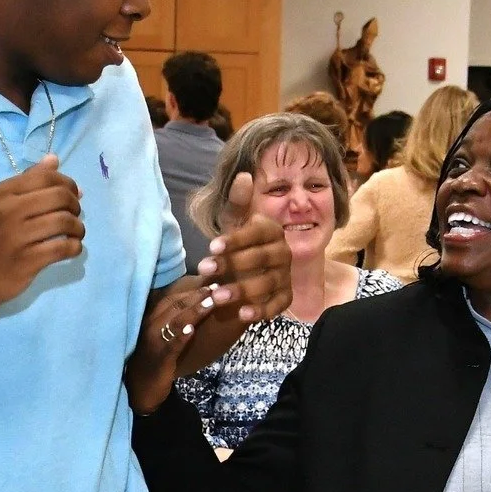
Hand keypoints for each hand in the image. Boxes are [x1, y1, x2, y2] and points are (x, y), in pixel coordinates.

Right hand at [0, 155, 83, 327]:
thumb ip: (27, 180)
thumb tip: (54, 160)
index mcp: (1, 193)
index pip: (46, 177)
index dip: (67, 183)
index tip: (72, 195)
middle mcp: (8, 211)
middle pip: (60, 196)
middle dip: (75, 205)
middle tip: (74, 215)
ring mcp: (17, 237)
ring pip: (65, 222)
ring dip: (78, 228)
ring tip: (75, 233)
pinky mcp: (27, 261)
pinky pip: (63, 248)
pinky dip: (75, 247)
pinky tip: (72, 248)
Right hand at [125, 276, 214, 413]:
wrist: (140, 389)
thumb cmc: (152, 360)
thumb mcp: (158, 337)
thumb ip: (170, 321)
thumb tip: (192, 306)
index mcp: (149, 318)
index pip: (170, 298)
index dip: (190, 288)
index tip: (209, 280)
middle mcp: (149, 326)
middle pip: (174, 305)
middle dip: (197, 294)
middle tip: (217, 286)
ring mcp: (153, 342)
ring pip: (175, 320)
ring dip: (195, 309)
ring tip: (212, 300)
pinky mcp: (159, 359)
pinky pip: (171, 344)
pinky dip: (182, 335)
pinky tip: (193, 328)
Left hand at [185, 173, 289, 363]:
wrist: (237, 277)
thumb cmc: (234, 247)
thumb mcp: (231, 225)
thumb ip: (236, 205)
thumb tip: (244, 176)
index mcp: (271, 230)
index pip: (256, 232)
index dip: (235, 240)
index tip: (211, 246)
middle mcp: (283, 252)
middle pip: (261, 258)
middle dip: (233, 265)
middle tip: (205, 271)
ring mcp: (285, 276)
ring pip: (267, 283)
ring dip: (242, 290)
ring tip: (217, 296)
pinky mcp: (285, 298)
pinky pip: (277, 305)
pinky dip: (261, 311)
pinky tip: (243, 315)